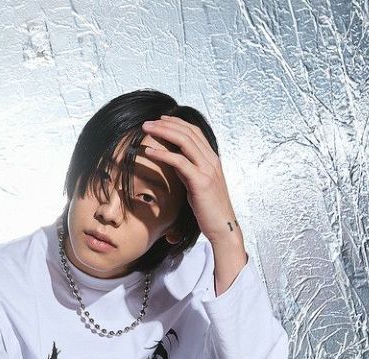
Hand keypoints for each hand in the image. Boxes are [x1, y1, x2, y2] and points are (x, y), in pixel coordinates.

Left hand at [141, 115, 239, 243]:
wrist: (223, 227)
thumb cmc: (209, 209)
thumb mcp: (197, 184)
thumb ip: (187, 170)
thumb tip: (173, 160)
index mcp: (211, 159)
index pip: (194, 132)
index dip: (177, 123)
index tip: (160, 120)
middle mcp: (211, 160)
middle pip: (188, 132)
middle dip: (166, 124)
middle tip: (147, 123)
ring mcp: (207, 169)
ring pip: (184, 141)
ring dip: (163, 132)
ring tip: (146, 130)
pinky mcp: (201, 182)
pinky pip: (179, 162)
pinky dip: (162, 154)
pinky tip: (149, 152)